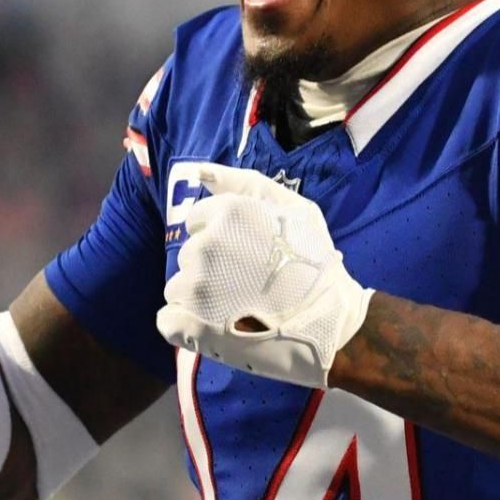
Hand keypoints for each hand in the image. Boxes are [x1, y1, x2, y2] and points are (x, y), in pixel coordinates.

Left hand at [155, 164, 372, 387]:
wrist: (331, 324)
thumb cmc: (316, 264)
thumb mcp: (293, 209)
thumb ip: (243, 184)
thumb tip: (200, 171)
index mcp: (226, 215)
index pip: (197, 222)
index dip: (221, 240)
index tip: (245, 257)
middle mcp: (204, 247)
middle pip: (189, 256)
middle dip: (212, 268)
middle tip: (247, 286)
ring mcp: (194, 289)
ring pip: (178, 288)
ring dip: (200, 298)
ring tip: (236, 309)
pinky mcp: (189, 326)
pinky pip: (169, 320)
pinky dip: (187, 325)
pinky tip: (216, 328)